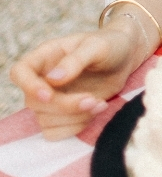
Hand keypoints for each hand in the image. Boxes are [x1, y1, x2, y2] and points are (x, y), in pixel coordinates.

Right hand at [10, 27, 146, 138]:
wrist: (126, 57)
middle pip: (35, 102)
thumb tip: (53, 79)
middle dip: (64, 106)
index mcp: (45, 56)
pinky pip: (55, 131)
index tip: (49, 95)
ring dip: (74, 117)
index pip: (20, 72)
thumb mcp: (97, 46)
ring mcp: (52, 98)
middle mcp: (43, 79)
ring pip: (45, 120)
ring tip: (99, 104)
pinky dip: (75, 127)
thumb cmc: (110, 45)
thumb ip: (76, 60)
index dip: (29, 87)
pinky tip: (95, 112)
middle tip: (93, 99)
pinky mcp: (63, 113)